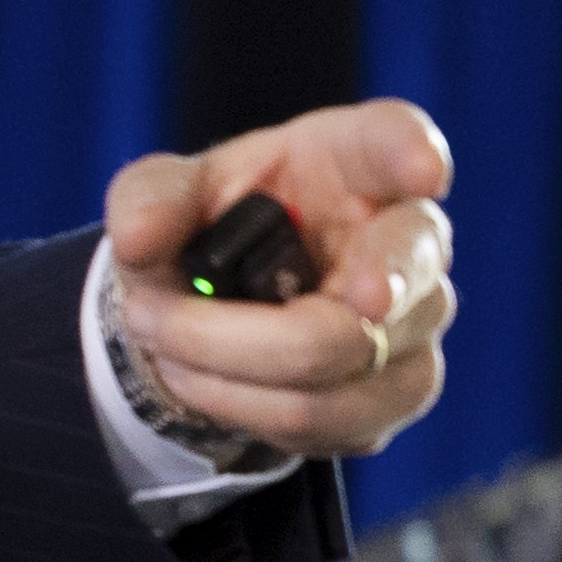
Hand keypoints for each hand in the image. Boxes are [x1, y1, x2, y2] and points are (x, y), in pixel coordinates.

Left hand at [104, 98, 458, 459]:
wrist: (222, 299)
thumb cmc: (215, 222)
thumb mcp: (165, 195)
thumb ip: (148, 199)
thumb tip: (138, 237)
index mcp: (357, 159)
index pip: (397, 140)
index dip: (413, 153)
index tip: (423, 171)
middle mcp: (410, 236)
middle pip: (381, 287)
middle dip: (262, 325)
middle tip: (158, 321)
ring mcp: (417, 318)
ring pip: (339, 364)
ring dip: (225, 367)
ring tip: (163, 343)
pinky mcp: (401, 390)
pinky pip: (329, 421)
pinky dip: (244, 407)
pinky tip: (206, 380)